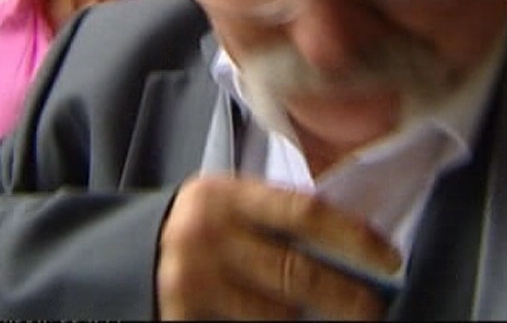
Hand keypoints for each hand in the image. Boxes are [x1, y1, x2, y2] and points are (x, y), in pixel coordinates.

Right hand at [157, 175, 401, 319]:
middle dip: (347, 298)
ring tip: (319, 317)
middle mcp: (207, 236)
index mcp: (225, 196)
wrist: (116, 256)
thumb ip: (273, 216)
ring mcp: (191, 283)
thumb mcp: (226, 205)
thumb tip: (352, 241)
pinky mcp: (181, 319)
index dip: (353, 238)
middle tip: (374, 310)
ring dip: (303, 321)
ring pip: (277, 316)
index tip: (390, 258)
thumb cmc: (192, 228)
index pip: (304, 213)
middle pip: (297, 274)